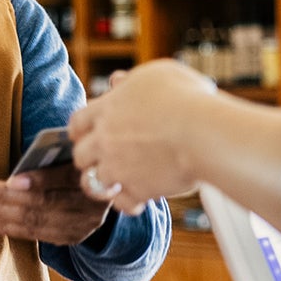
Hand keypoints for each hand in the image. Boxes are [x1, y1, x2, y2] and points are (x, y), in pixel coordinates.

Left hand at [0, 160, 113, 243]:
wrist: (108, 185)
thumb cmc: (78, 160)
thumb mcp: (73, 152)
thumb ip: (52, 156)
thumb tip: (14, 165)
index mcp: (94, 172)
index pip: (66, 178)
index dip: (40, 180)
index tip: (11, 181)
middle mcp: (92, 203)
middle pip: (44, 202)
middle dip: (3, 197)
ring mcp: (84, 224)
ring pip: (37, 221)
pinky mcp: (73, 236)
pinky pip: (37, 234)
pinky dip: (9, 228)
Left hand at [67, 61, 221, 213]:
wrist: (203, 133)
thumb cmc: (187, 98)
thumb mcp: (159, 75)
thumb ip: (133, 80)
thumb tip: (117, 81)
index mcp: (108, 109)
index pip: (77, 123)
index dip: (81, 131)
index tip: (90, 135)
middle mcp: (106, 140)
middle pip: (80, 156)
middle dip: (90, 159)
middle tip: (107, 159)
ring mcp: (117, 167)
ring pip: (92, 183)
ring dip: (106, 183)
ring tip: (120, 184)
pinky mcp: (136, 190)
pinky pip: (121, 205)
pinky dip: (129, 204)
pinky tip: (140, 199)